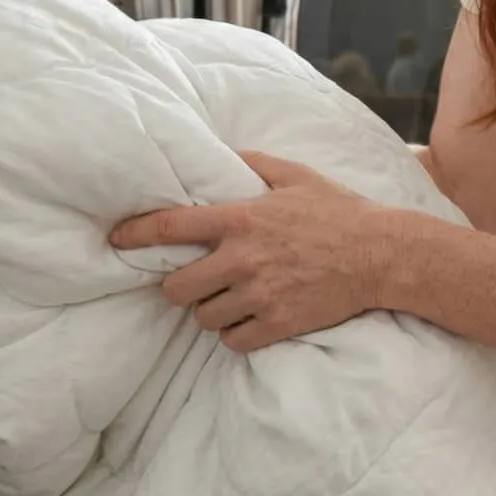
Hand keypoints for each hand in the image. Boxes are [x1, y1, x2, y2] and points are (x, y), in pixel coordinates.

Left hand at [109, 151, 399, 352]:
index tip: (114, 240)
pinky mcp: (278, 323)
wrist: (381, 254)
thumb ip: (253, 164)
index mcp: (242, 219)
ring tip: (226, 299)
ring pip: (204, 318)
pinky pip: (233, 341)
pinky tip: (246, 320)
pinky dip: (234, 334)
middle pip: (177, 287)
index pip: (172, 227)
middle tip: (192, 281)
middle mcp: (243, 258)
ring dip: (208, 311)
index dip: (136, 234)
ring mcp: (260, 294)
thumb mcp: (295, 175)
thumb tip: (221, 155)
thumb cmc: (338, 209)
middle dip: (177, 286)